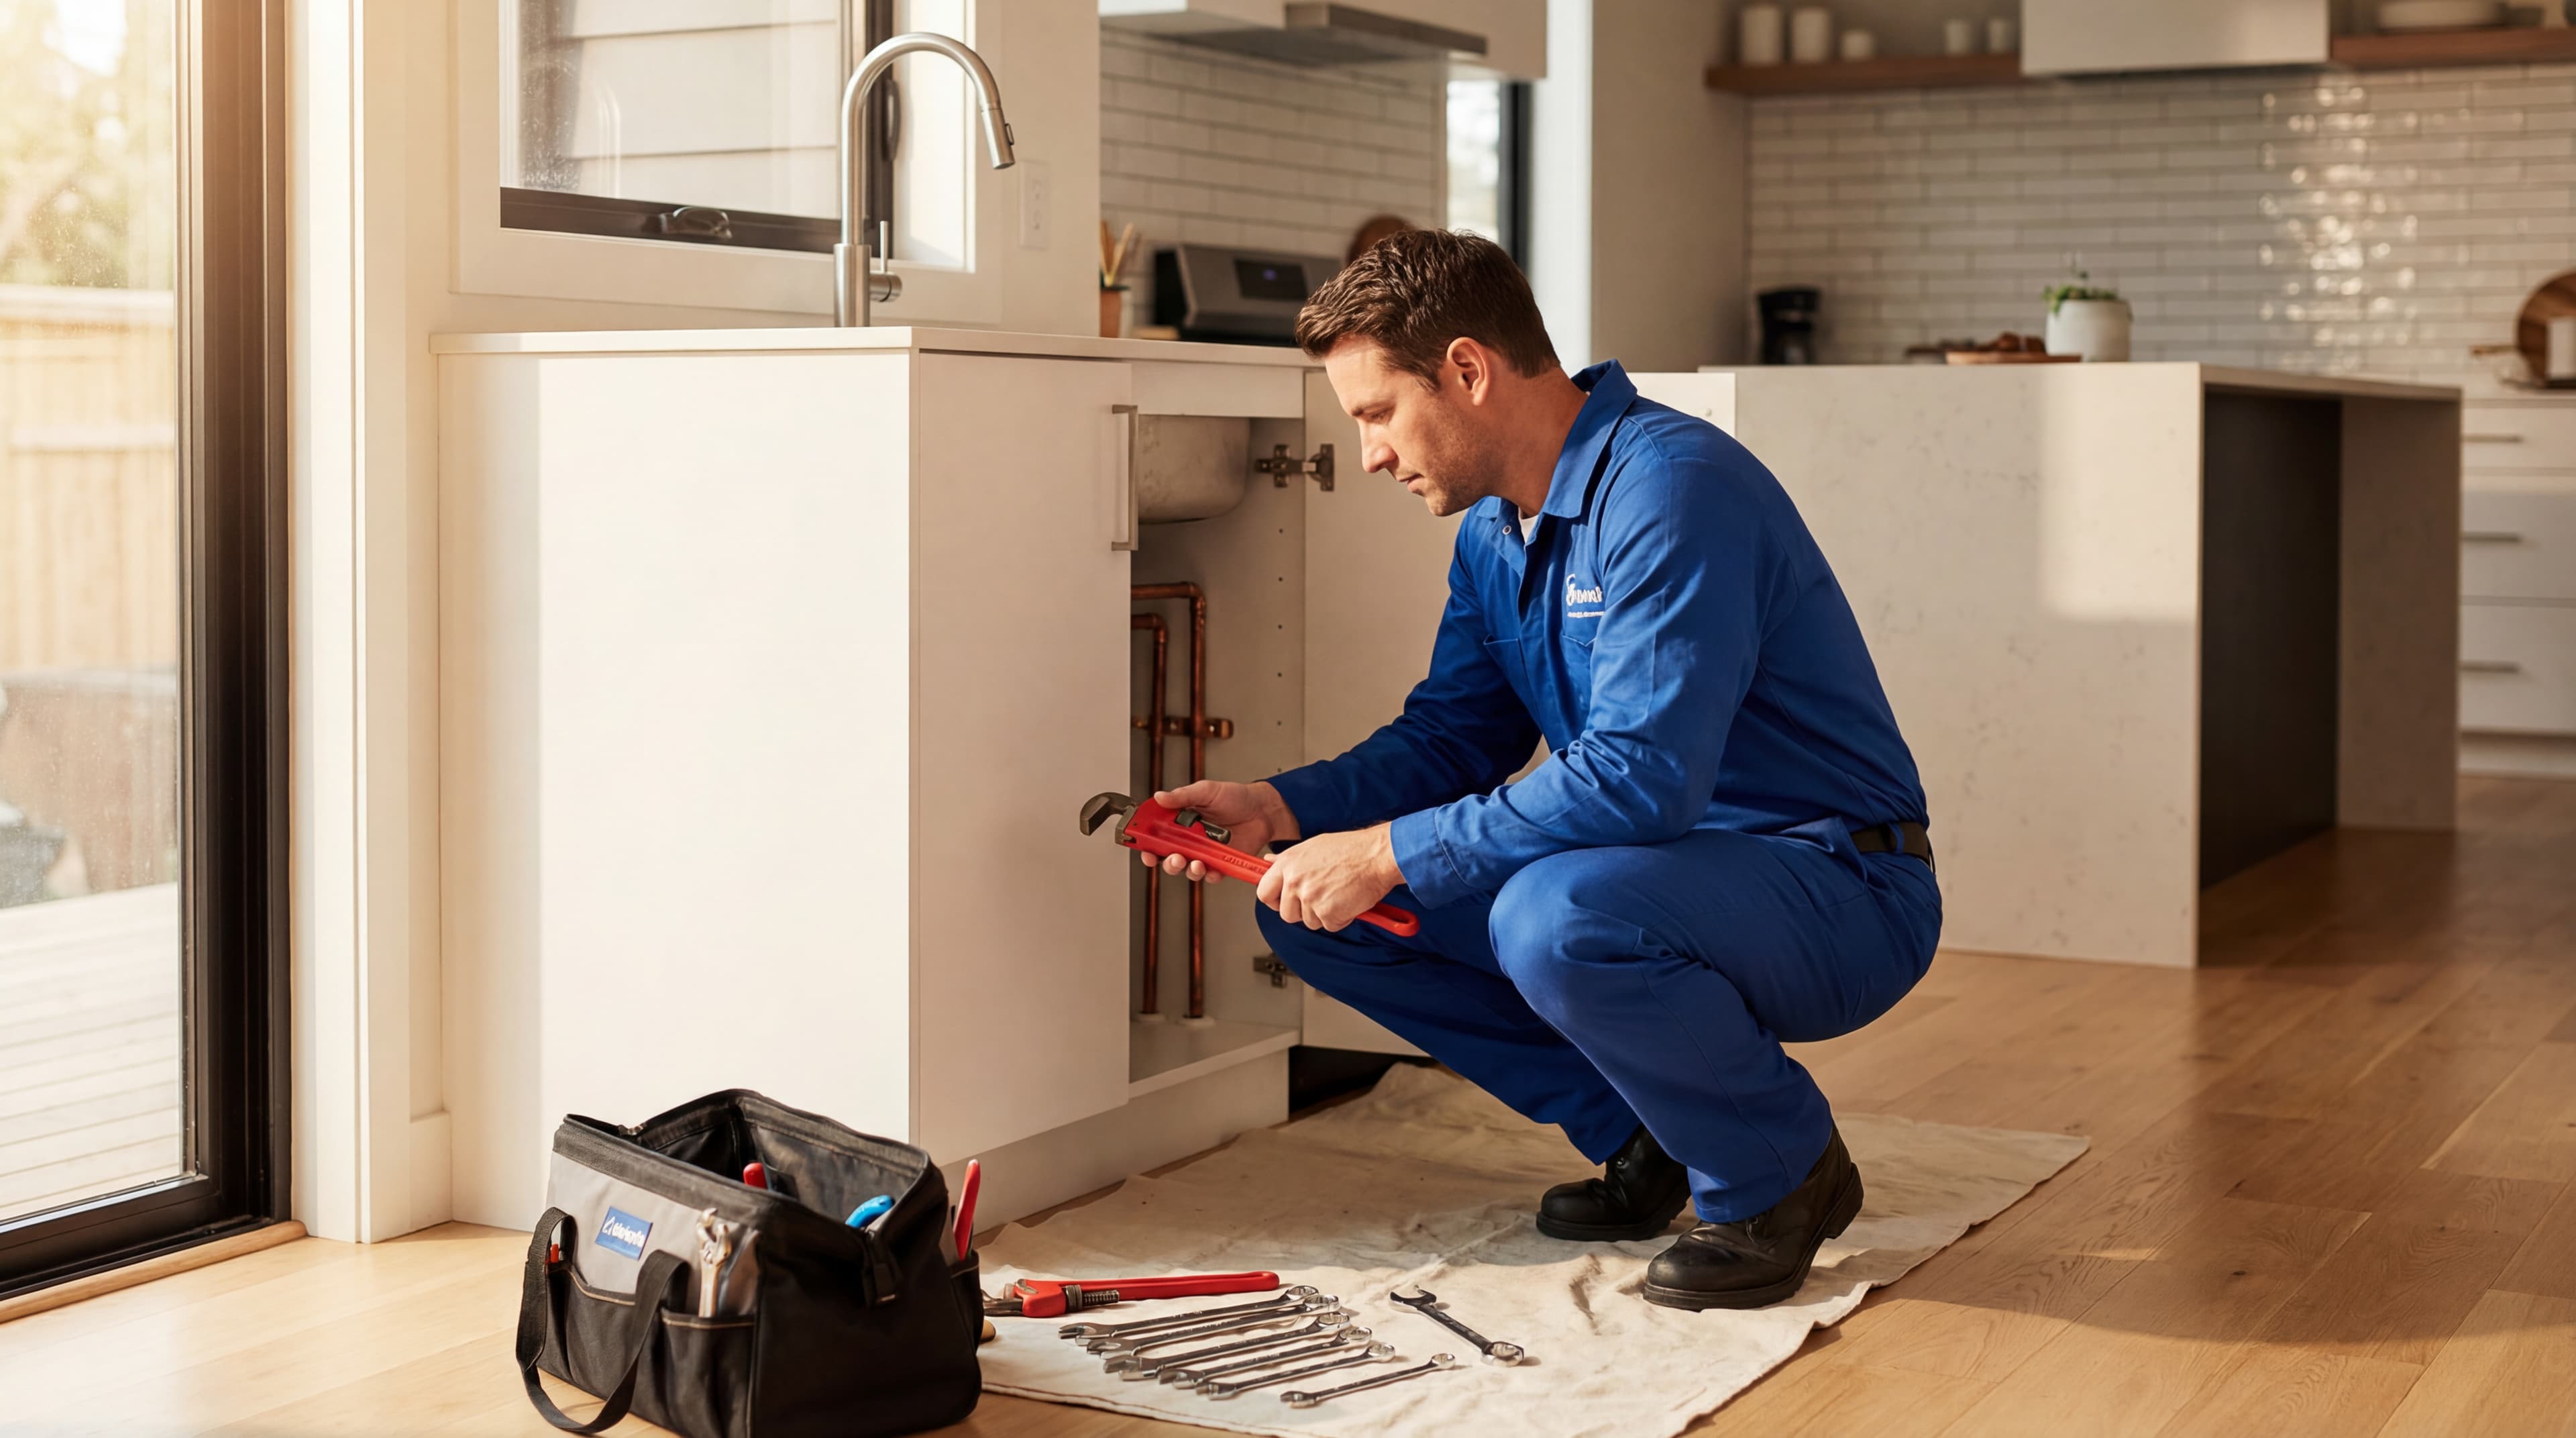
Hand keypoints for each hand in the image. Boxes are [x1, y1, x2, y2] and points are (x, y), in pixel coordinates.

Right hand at [1143, 780, 1300, 882]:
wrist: (1262, 809)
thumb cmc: (1236, 797)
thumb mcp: (1206, 791)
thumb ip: (1182, 796)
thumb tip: (1159, 797)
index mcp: (1180, 821)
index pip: (1157, 835)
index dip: (1147, 843)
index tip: (1144, 848)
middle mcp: (1189, 839)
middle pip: (1168, 857)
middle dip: (1167, 862)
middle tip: (1174, 858)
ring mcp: (1205, 852)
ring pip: (1187, 869)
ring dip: (1187, 870)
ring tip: (1195, 863)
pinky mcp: (1220, 862)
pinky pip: (1210, 875)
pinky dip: (1209, 875)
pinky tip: (1211, 869)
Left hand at [1259, 824, 1402, 931]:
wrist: (1377, 856)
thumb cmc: (1351, 849)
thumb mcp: (1312, 847)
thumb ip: (1288, 859)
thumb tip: (1268, 863)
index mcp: (1288, 864)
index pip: (1264, 892)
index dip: (1274, 901)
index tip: (1282, 902)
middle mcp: (1295, 881)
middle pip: (1286, 914)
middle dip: (1302, 911)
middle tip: (1321, 898)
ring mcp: (1310, 899)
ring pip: (1309, 921)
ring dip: (1324, 914)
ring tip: (1339, 893)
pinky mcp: (1327, 913)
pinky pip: (1329, 926)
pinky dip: (1341, 918)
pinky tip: (1348, 900)